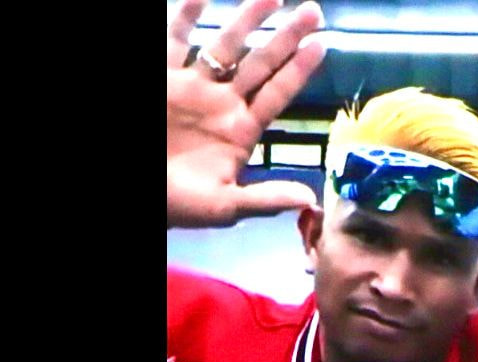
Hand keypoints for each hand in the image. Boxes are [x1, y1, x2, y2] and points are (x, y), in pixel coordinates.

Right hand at [167, 0, 325, 226]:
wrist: (137, 191)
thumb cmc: (178, 204)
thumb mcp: (224, 207)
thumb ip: (265, 199)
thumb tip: (310, 200)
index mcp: (241, 131)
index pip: (276, 95)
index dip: (298, 70)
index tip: (322, 45)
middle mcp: (221, 104)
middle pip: (260, 63)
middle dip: (285, 37)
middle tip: (313, 11)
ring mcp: (192, 87)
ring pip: (224, 46)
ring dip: (246, 20)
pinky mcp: (163, 78)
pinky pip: (175, 40)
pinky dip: (186, 16)